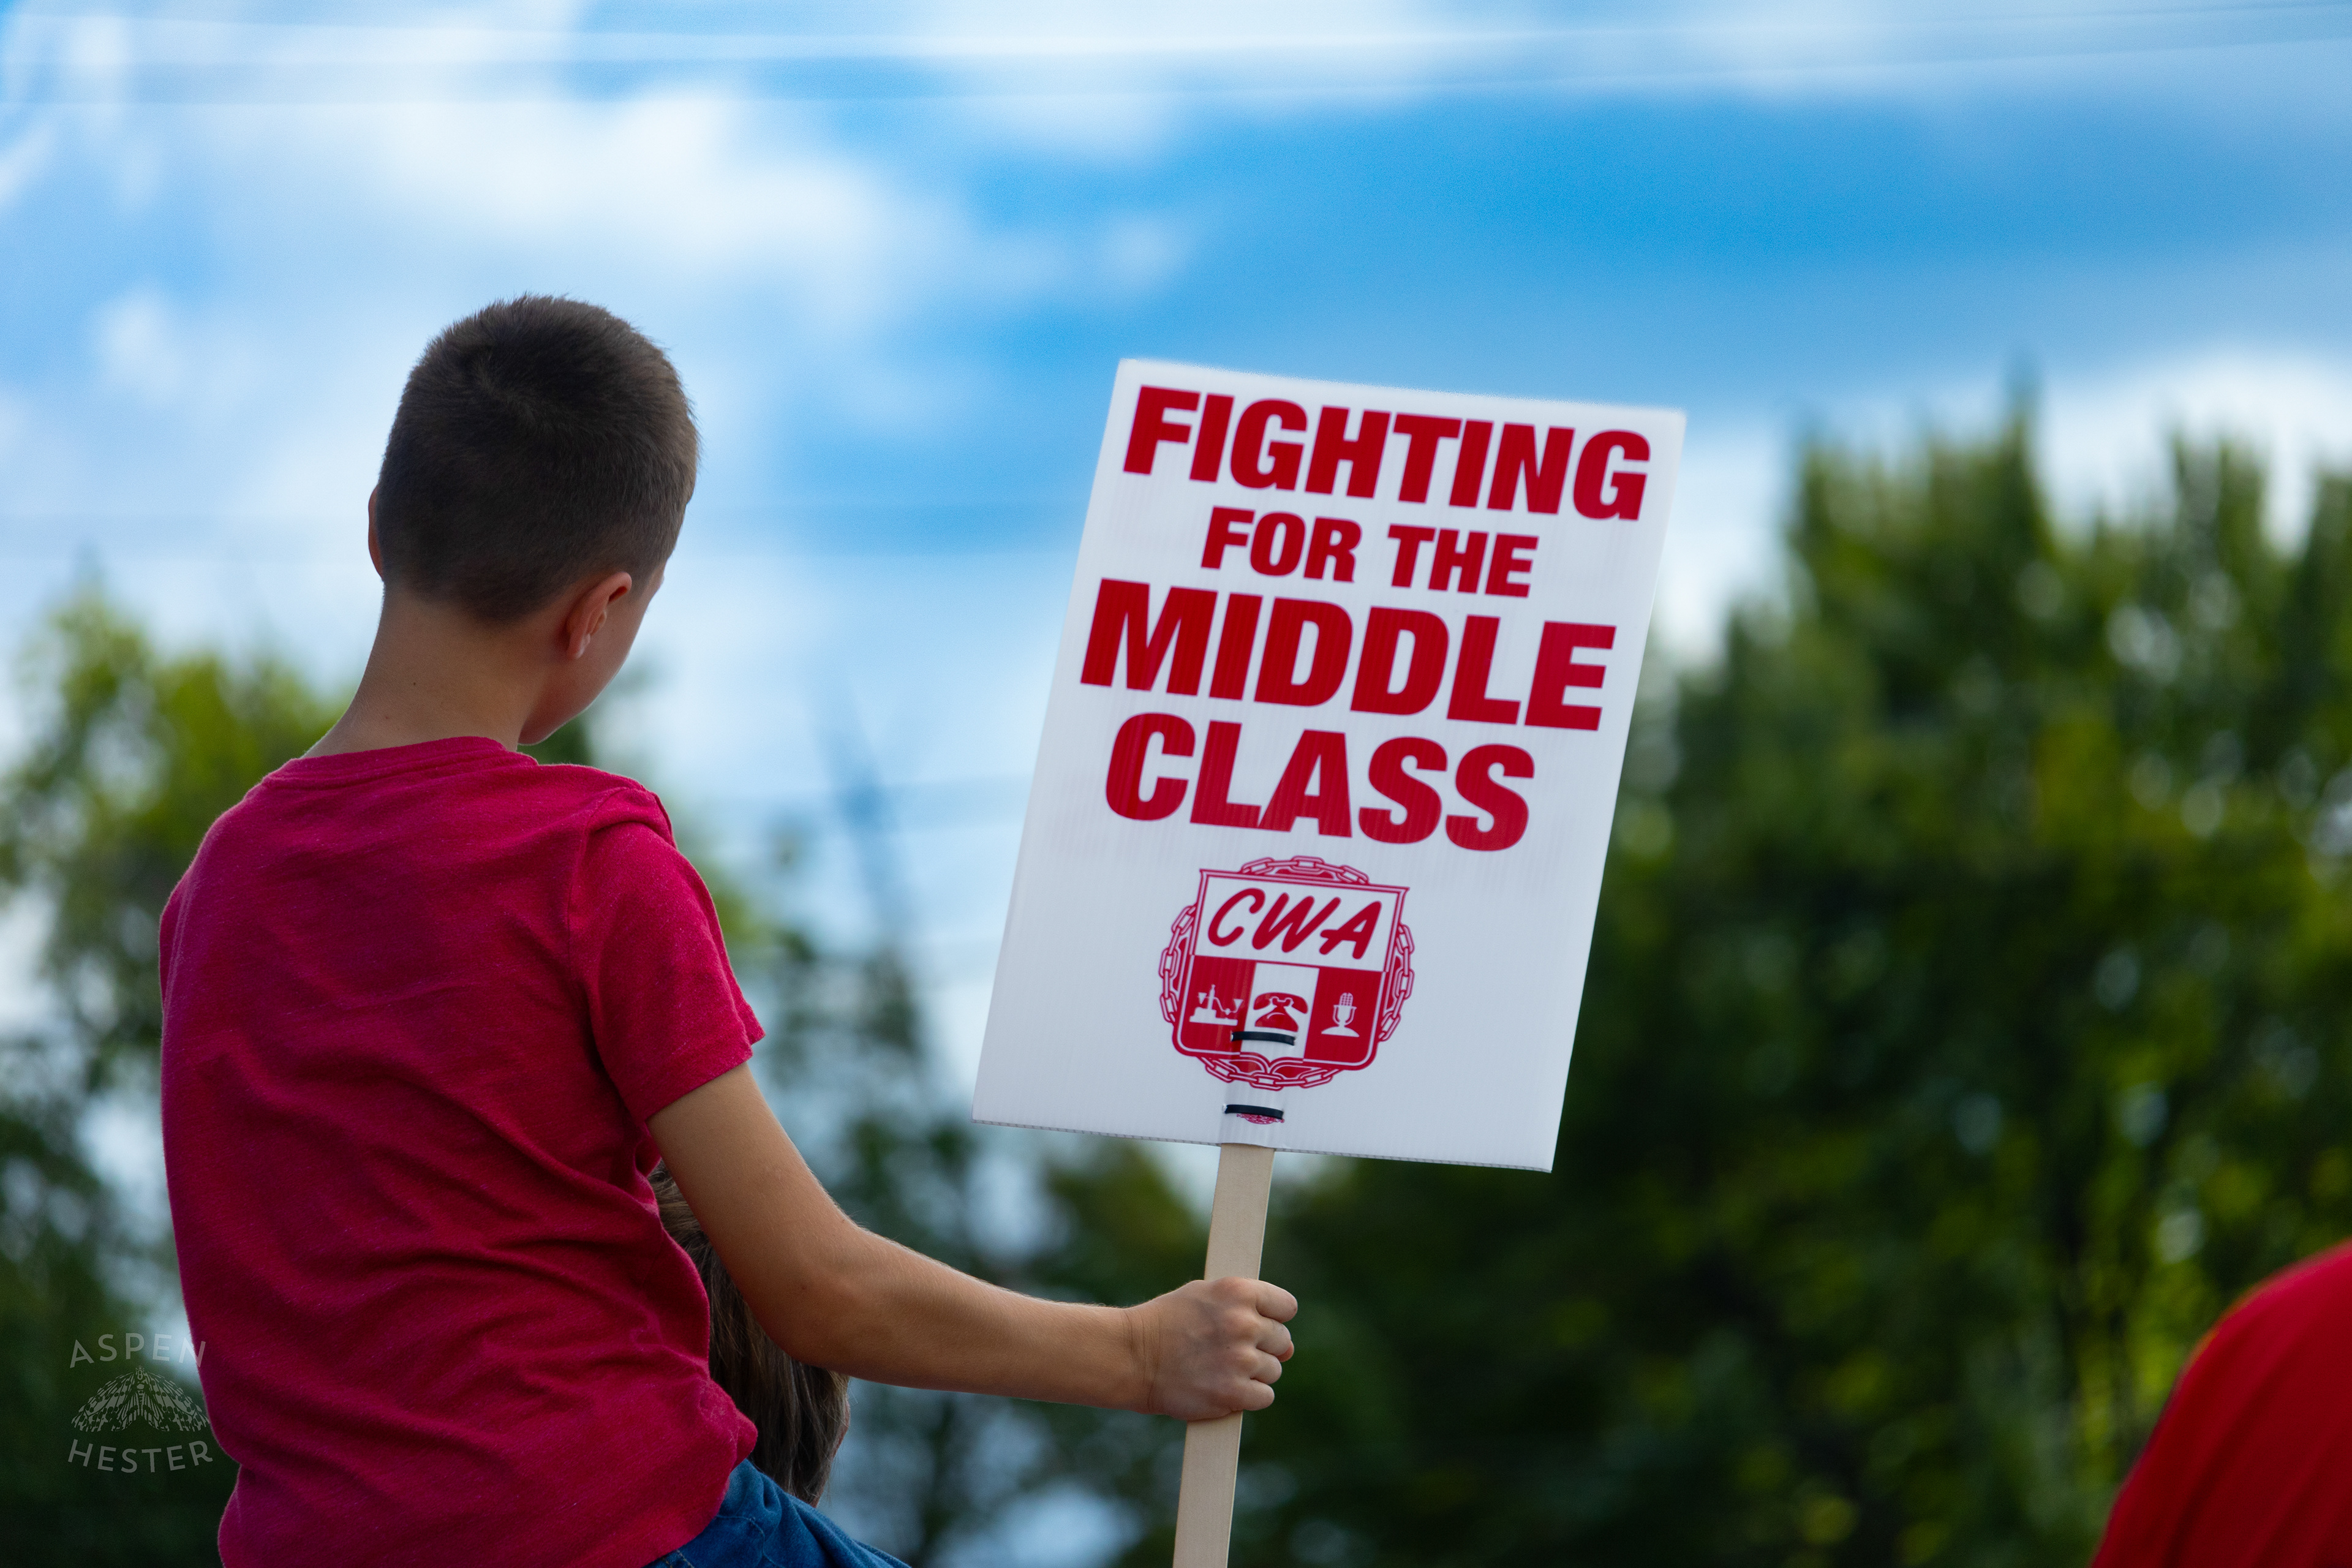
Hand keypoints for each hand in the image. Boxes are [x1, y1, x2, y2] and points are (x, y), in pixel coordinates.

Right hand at [1128, 1276, 1298, 1420]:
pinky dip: (1247, 1397)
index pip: (1287, 1307)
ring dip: (1253, 1374)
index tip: (1252, 1326)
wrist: (1131, 1357)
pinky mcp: (1233, 1392)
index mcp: (1239, 1291)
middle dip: (1261, 1348)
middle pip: (1283, 1340)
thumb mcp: (1205, 1298)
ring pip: (1273, 1371)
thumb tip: (1291, 1348)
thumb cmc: (1168, 1324)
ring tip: (1219, 1369)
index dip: (1272, 1318)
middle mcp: (1244, 1323)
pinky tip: (1223, 1388)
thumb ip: (1249, 1311)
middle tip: (1228, 1351)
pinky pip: (1264, 1396)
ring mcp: (1240, 1359)